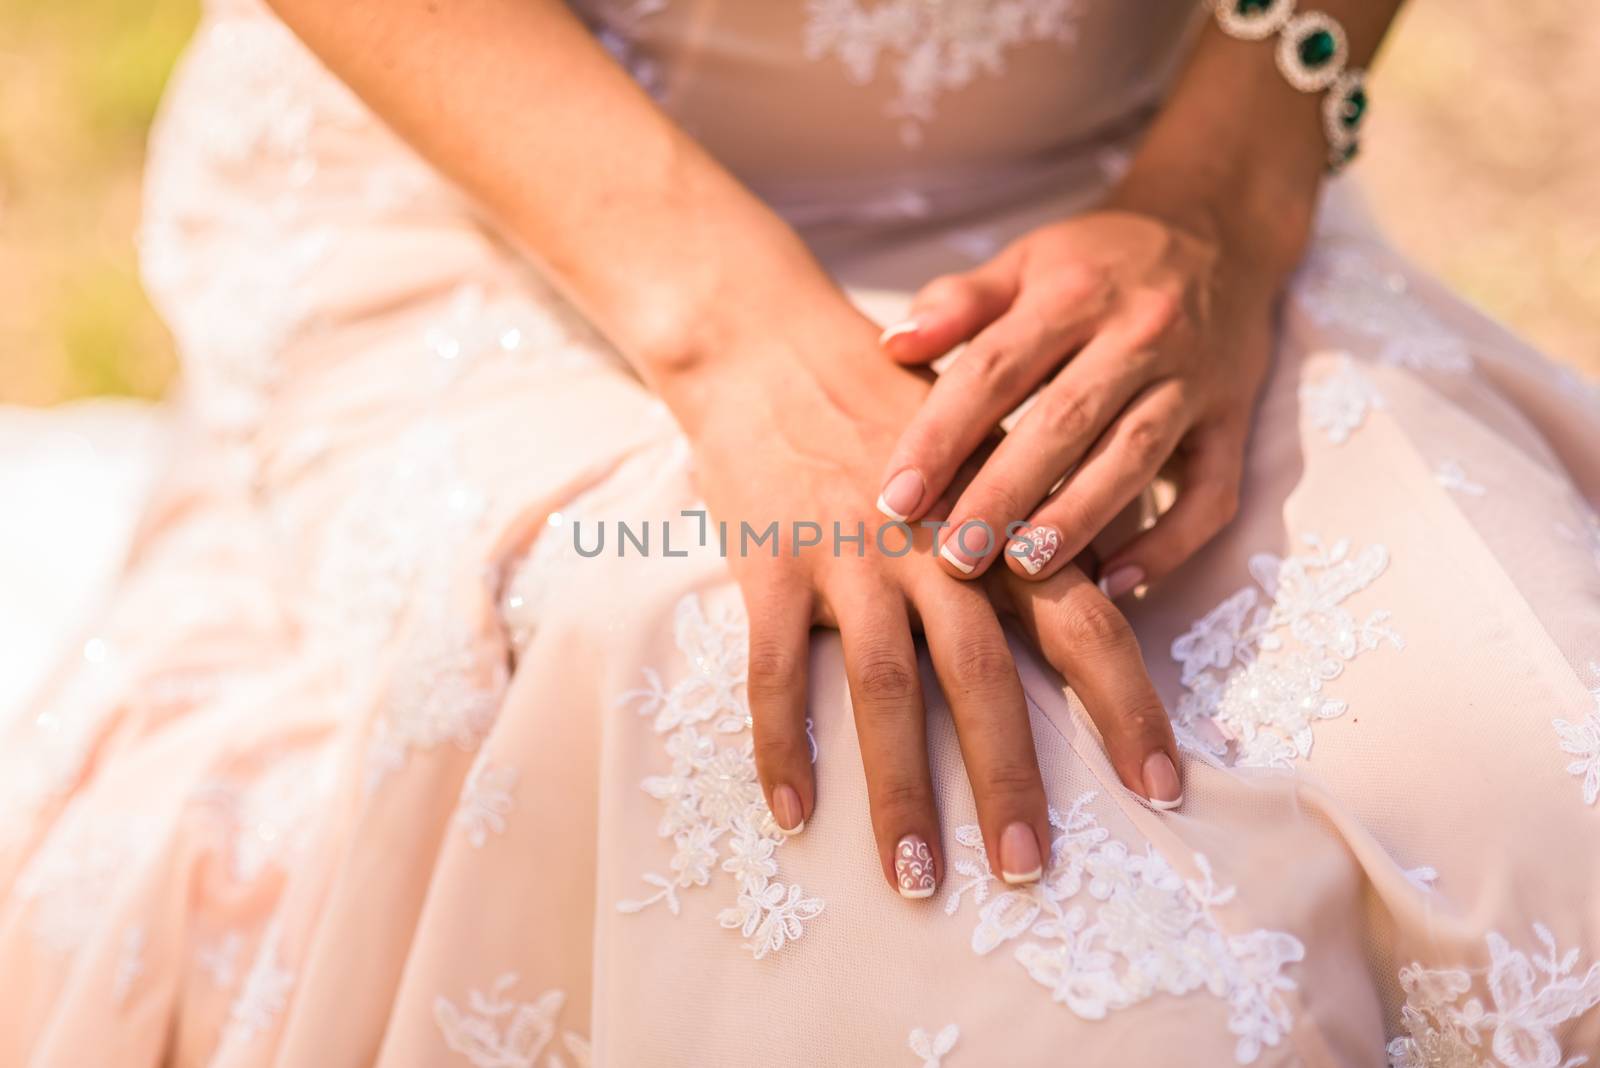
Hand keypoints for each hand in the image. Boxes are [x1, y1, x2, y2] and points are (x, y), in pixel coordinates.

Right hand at [666, 299, 1181, 900]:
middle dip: (1011, 782)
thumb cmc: (889, 411)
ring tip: (916, 877)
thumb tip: (1108, 604)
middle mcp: (934, 546)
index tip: (1162, 791)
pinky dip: (780, 747)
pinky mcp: (772, 565)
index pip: (1085, 625)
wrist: (772, 348)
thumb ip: (1037, 527)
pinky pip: (774, 673)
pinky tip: (794, 813)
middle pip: (984, 680)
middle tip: (1029, 871)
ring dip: (900, 793)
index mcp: (1000, 524)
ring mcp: (850, 557)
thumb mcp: (983, 456)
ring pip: (883, 692)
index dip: (1127, 709)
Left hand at [873, 203, 1278, 598]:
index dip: (941, 436)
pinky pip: (1210, 492)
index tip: (896, 498)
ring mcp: (1193, 380)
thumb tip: (891, 344)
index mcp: (1073, 293)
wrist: (1217, 233)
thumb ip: (959, 302)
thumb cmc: (1098, 262)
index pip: (995, 369)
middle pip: (1063, 421)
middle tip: (952, 557)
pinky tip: (1116, 582)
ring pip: (1134, 457)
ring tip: (1021, 570)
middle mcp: (1139, 333)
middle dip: (1003, 494)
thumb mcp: (1027, 261)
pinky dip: (1169, 542)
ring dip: (1076, 520)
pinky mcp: (1234, 422)